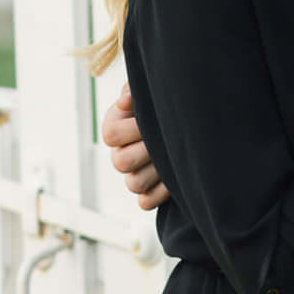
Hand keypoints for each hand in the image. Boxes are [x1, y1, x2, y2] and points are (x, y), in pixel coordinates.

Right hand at [101, 84, 168, 209]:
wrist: (182, 124)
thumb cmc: (162, 104)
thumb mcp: (148, 92)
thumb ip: (135, 91)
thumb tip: (126, 100)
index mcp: (113, 128)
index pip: (111, 135)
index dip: (134, 129)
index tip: (156, 120)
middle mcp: (118, 154)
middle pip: (121, 162)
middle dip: (149, 151)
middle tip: (169, 141)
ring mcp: (131, 176)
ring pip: (133, 184)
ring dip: (157, 171)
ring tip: (175, 158)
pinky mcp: (147, 194)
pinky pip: (146, 202)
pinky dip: (161, 193)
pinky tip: (177, 177)